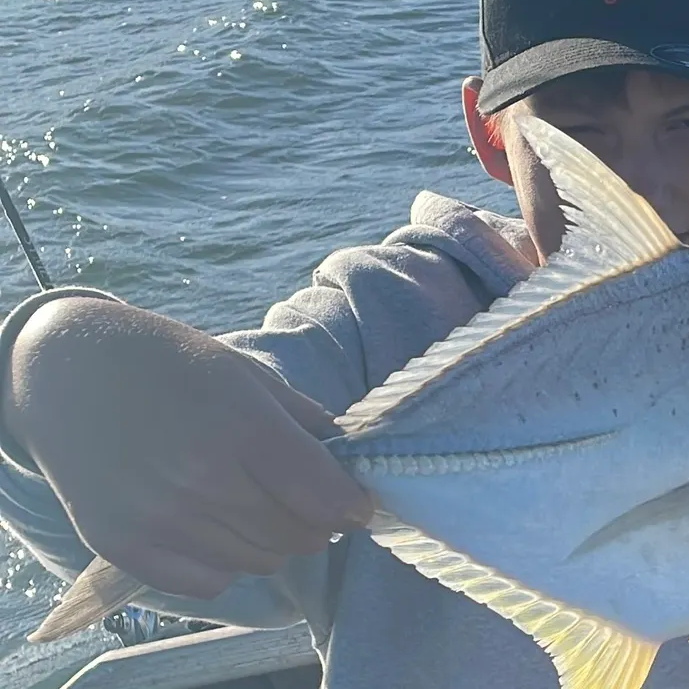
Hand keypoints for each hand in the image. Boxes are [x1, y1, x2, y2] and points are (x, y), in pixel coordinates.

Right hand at [4, 298, 372, 599]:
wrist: (70, 372)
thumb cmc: (167, 361)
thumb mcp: (245, 372)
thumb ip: (300, 418)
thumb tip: (345, 457)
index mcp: (239, 426)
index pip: (320, 493)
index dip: (352, 504)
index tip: (362, 503)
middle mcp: (200, 481)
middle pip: (293, 535)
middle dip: (319, 523)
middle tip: (317, 503)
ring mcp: (159, 522)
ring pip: (256, 563)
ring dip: (277, 542)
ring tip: (267, 507)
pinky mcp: (124, 549)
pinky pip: (205, 583)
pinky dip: (229, 563)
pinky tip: (222, 526)